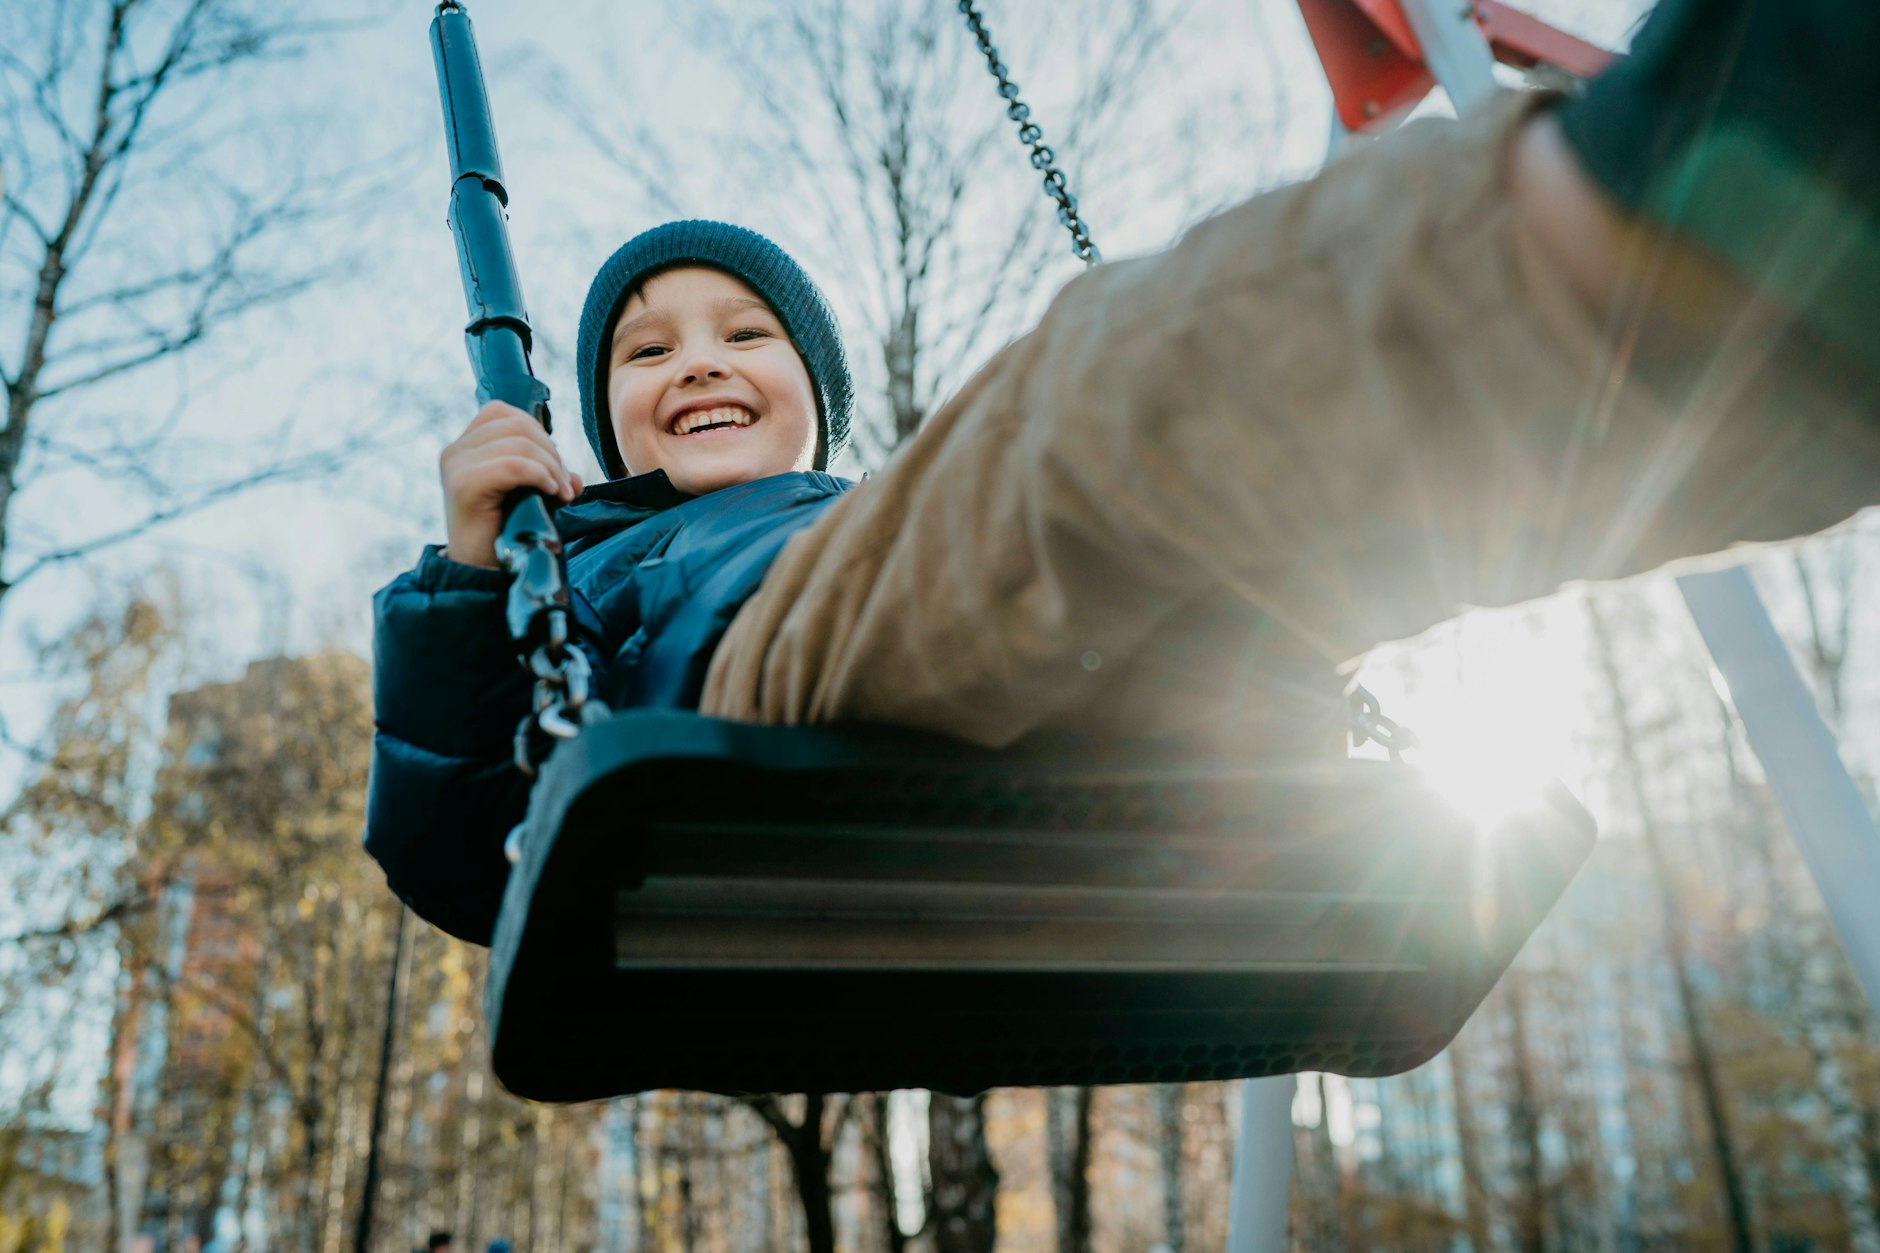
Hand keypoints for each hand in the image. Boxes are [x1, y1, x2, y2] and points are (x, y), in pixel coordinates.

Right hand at [440, 401, 582, 568]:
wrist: (483, 575)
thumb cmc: (506, 536)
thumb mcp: (530, 498)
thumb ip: (548, 477)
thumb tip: (575, 477)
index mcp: (465, 447)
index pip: (504, 413)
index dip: (538, 434)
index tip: (554, 469)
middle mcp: (456, 452)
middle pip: (517, 425)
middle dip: (551, 453)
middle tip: (565, 487)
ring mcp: (456, 467)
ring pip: (519, 443)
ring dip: (551, 467)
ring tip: (562, 495)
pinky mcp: (464, 485)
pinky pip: (513, 465)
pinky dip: (540, 476)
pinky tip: (552, 494)